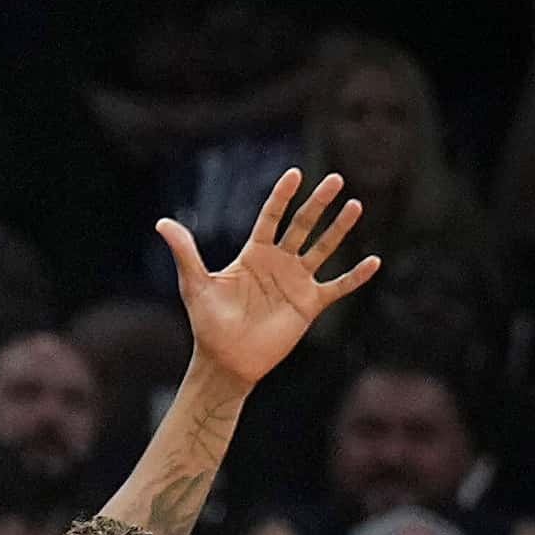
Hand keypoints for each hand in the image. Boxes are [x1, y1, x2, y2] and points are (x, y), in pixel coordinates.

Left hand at [155, 169, 377, 390]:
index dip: (282, 196)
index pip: (271, 217)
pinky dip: (356, 276)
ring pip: (323, 248)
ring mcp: (296, 282)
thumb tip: (161, 223)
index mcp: (253, 254)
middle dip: (318, 203)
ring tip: (355, 205)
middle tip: (335, 179)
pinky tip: (374, 261)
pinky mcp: (310, 304)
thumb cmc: (208, 323)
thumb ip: (185, 252)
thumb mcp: (195, 284)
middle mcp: (278, 263)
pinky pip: (338, 286)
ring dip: (340, 228)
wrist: (226, 360)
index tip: (295, 174)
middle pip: (302, 226)